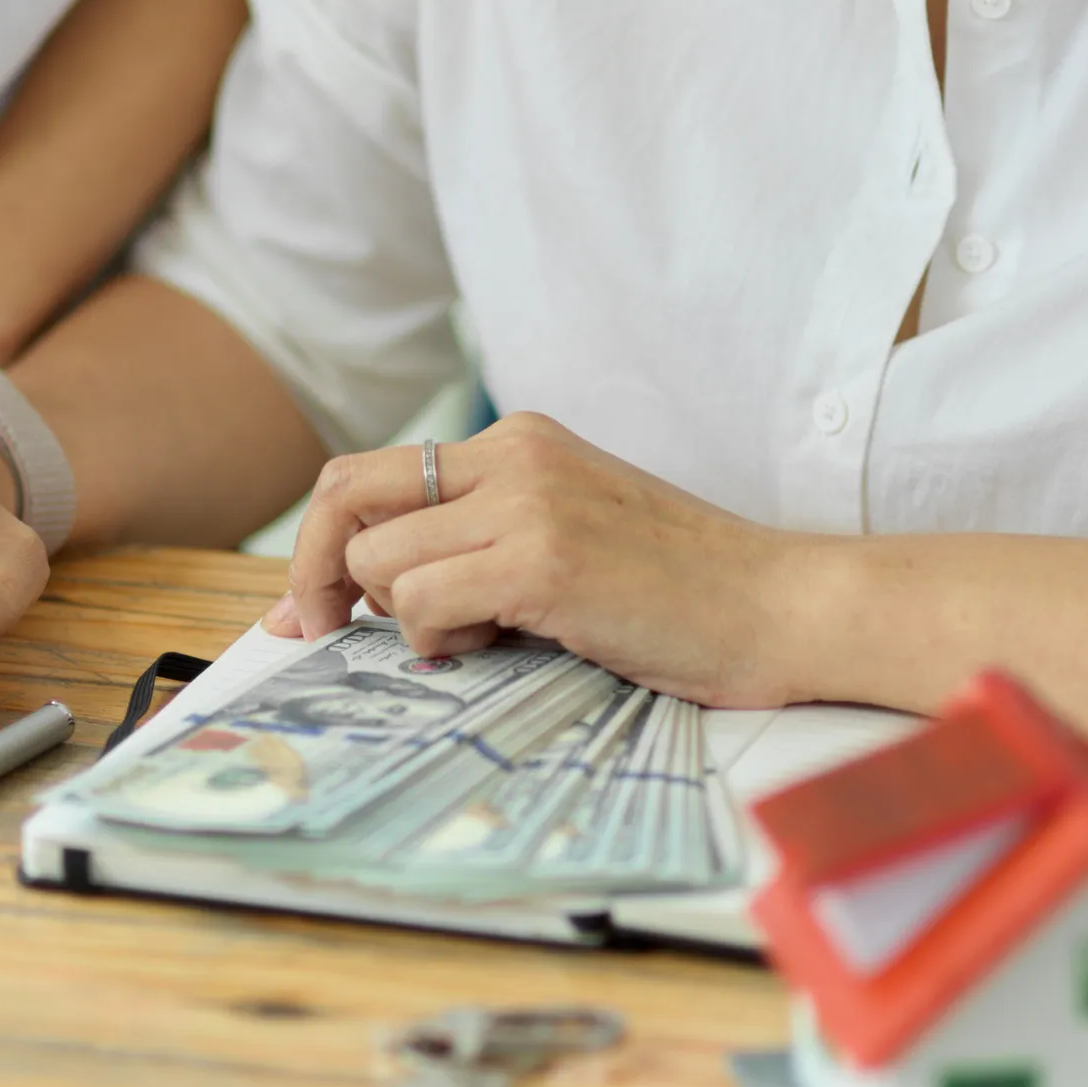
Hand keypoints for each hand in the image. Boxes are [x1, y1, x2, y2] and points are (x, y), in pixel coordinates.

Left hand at [270, 413, 823, 707]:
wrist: (781, 608)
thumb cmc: (678, 595)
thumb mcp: (564, 538)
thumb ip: (475, 543)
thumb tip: (356, 593)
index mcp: (518, 441)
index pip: (369, 472)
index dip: (318, 542)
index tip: (306, 607)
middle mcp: (513, 454)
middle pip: (346, 496)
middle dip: (318, 574)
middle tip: (329, 631)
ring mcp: (527, 502)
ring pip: (379, 558)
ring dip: (408, 618)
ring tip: (484, 635)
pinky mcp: (543, 559)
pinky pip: (424, 599)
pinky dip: (439, 638)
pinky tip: (502, 645)